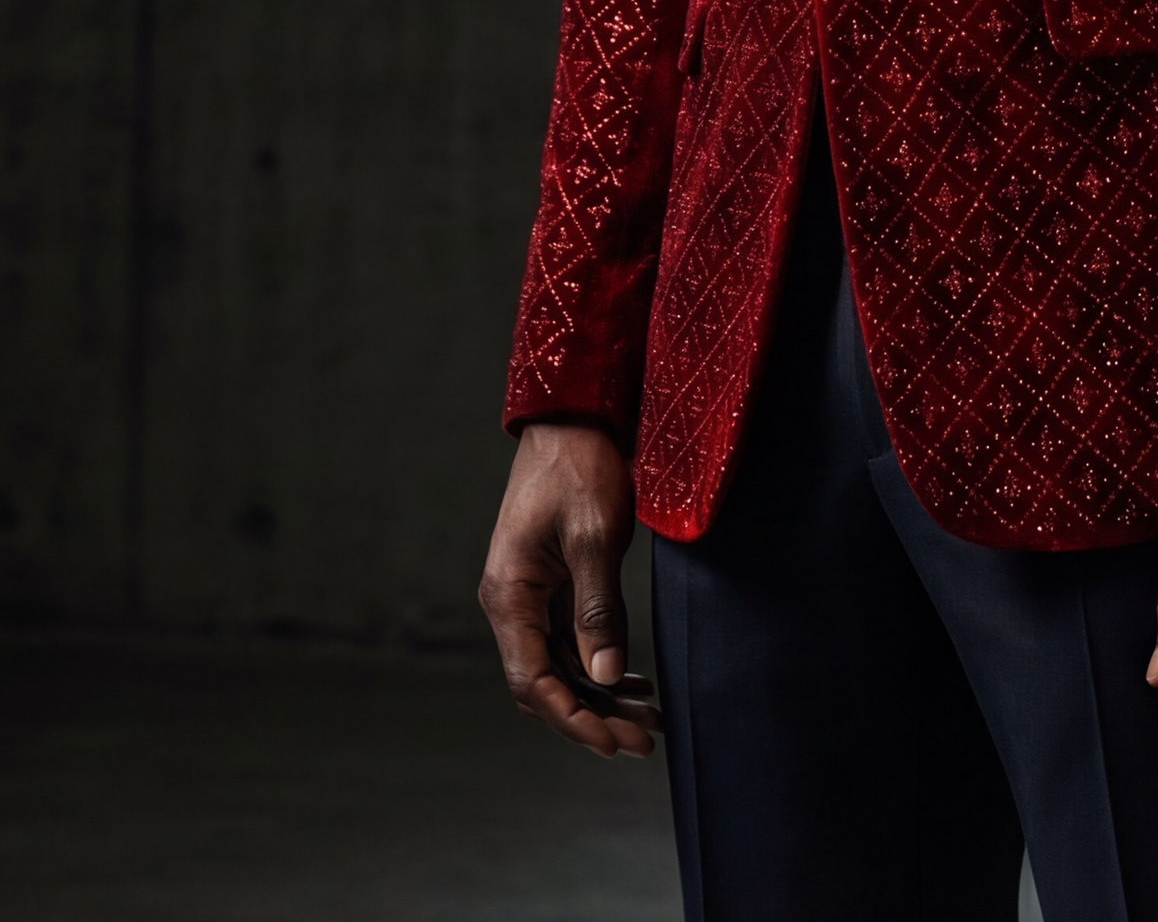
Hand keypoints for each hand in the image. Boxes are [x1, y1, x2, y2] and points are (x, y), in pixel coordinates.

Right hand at [478, 421, 658, 756]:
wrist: (573, 414)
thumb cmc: (580, 467)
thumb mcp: (595, 536)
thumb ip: (598, 608)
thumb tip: (605, 674)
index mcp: (509, 595)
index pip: (534, 681)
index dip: (573, 718)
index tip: (614, 743)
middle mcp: (511, 602)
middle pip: (545, 683)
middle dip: (591, 716)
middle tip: (643, 740)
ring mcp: (529, 594)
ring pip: (560, 665)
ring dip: (600, 694)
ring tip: (648, 717)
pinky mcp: (549, 584)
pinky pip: (568, 640)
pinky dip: (599, 663)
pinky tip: (634, 679)